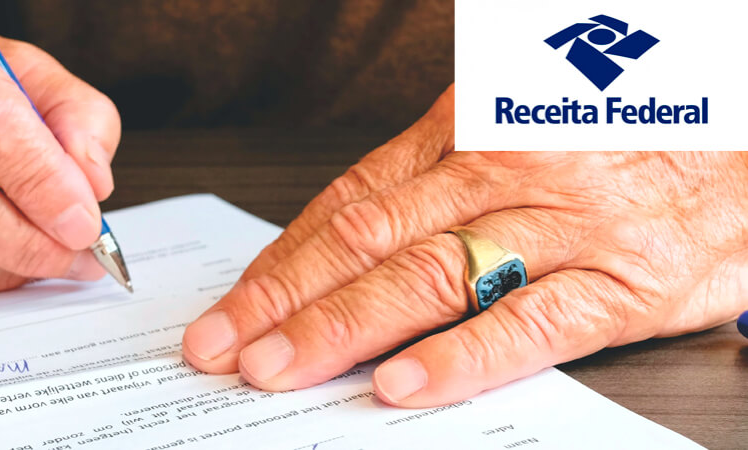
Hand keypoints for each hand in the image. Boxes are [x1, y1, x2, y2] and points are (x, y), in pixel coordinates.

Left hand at [183, 84, 747, 406]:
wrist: (746, 120)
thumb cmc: (622, 120)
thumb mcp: (516, 119)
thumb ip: (436, 172)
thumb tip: (352, 233)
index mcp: (469, 127)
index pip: (350, 203)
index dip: (281, 260)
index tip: (233, 306)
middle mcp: (504, 173)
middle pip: (369, 244)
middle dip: (285, 302)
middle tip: (224, 348)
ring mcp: (562, 227)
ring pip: (430, 280)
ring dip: (343, 330)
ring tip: (281, 371)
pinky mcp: (624, 282)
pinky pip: (530, 325)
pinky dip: (461, 357)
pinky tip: (402, 386)